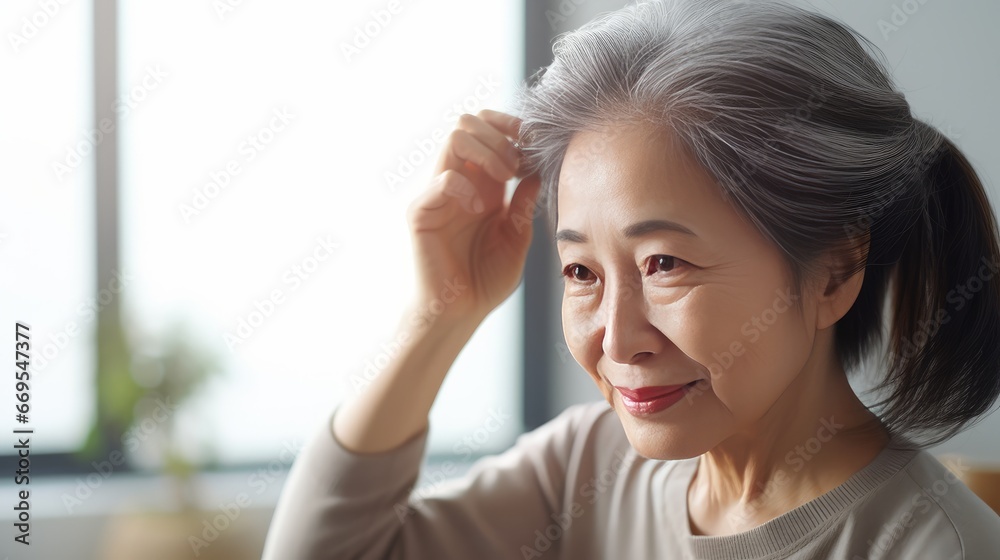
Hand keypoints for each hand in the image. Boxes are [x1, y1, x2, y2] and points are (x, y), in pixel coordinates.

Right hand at [405, 109, 541, 325]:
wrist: (460, 312)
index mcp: (481, 184)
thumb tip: (536, 171)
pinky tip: (480, 209)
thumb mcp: (517, 238)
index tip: (533, 144)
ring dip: (487, 151)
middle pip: (468, 121)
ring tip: (503, 179)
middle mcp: (458, 182)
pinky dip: (467, 186)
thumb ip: (524, 204)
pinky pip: (443, 179)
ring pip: (454, 137)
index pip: (487, 130)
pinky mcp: (422, 212)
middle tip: (516, 166)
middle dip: (499, 135)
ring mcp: (438, 193)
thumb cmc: (485, 280)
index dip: (511, 126)